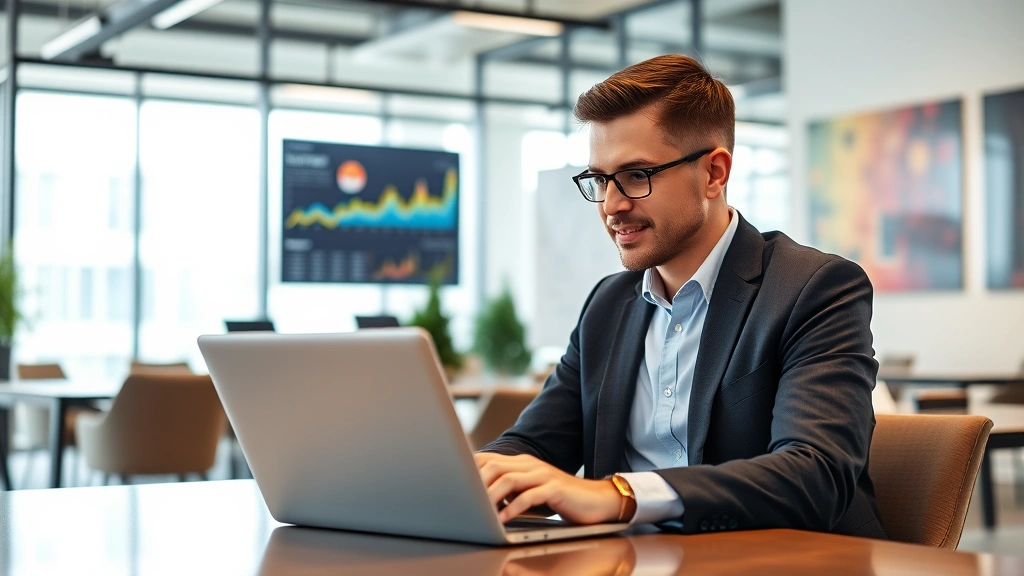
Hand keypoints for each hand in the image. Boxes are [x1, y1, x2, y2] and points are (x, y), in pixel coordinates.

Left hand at [475, 453, 621, 523]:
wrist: (595, 500)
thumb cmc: (559, 498)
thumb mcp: (530, 491)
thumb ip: (510, 490)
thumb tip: (482, 499)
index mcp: (522, 463)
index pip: (489, 460)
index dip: (469, 471)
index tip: (453, 484)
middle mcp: (530, 465)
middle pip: (494, 466)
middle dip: (476, 483)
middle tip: (463, 501)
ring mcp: (543, 475)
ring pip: (509, 479)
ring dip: (491, 496)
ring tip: (479, 512)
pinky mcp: (555, 488)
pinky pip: (530, 496)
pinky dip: (514, 508)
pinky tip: (504, 520)